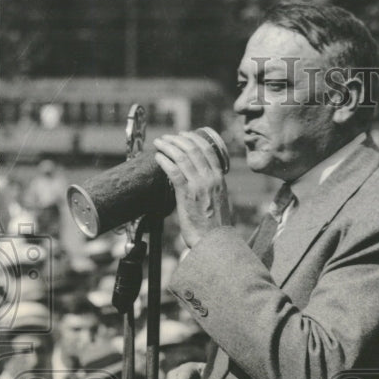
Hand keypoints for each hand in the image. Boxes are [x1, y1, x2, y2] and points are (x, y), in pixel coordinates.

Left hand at [154, 131, 231, 248]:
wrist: (214, 242)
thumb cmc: (215, 226)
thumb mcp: (219, 201)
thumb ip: (211, 188)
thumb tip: (200, 181)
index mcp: (219, 179)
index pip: (207, 150)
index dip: (193, 139)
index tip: (183, 135)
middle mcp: (210, 179)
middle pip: (193, 150)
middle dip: (177, 140)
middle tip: (167, 138)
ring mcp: (198, 186)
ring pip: (182, 157)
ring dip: (168, 147)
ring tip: (159, 143)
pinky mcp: (186, 195)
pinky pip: (174, 172)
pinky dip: (165, 162)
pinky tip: (159, 158)